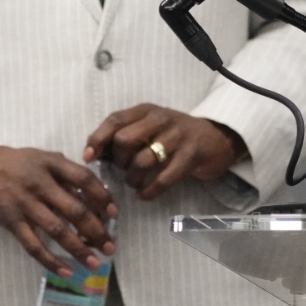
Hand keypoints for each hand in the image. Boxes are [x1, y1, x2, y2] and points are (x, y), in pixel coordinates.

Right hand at [0, 146, 115, 275]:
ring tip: (94, 263)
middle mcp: (40, 184)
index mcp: (52, 164)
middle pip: (75, 210)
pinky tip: (66, 271)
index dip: (102, 196)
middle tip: (111, 246)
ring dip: (78, 249)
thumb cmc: (18, 163)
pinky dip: (50, 260)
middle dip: (96, 230)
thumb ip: (67, 171)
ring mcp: (25, 204)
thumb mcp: (44, 157)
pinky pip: (33, 245)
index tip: (114, 213)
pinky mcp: (11, 222)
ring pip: (57, 231)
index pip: (84, 179)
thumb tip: (95, 192)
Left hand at [84, 104, 240, 201]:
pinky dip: (149, 191)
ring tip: (134, 183)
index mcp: (147, 110)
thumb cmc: (175, 134)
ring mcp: (178, 137)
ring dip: (132, 178)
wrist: (216, 138)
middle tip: (124, 169)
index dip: (98, 139)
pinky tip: (145, 194)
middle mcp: (162, 119)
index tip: (88, 157)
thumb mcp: (152, 125)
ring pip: (142, 160)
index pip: (115, 119)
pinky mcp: (190, 156)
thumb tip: (94, 153)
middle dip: (119, 160)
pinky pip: (162, 179)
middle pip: (125, 140)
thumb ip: (127, 133)